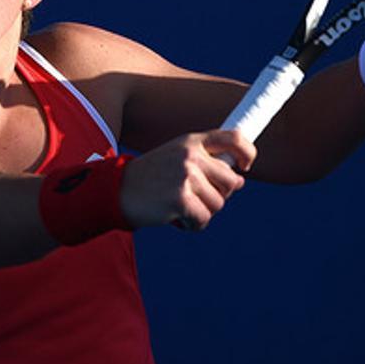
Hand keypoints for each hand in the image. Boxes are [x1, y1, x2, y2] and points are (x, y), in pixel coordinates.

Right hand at [119, 130, 253, 230]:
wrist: (117, 191)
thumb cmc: (150, 178)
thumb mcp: (176, 158)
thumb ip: (206, 164)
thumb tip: (239, 181)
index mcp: (192, 142)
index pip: (233, 138)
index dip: (247, 153)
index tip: (245, 167)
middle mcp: (191, 155)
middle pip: (231, 181)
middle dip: (218, 195)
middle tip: (196, 198)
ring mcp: (186, 176)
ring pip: (218, 203)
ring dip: (203, 212)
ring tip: (180, 207)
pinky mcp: (181, 199)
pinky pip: (204, 219)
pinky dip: (194, 225)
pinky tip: (178, 219)